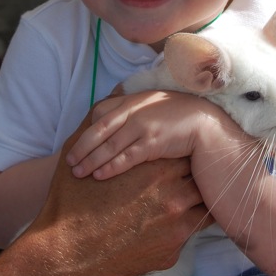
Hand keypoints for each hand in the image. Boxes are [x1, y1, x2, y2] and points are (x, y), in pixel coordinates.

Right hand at [30, 109, 212, 275]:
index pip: (188, 150)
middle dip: (194, 173)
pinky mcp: (173, 251)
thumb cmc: (72, 201)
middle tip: (190, 171)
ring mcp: (177, 225)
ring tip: (192, 193)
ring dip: (199, 197)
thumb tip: (116, 93)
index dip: (183, 149)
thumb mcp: (80, 153)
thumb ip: (102, 122)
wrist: (65, 252)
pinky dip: (194, 223)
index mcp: (157, 168)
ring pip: (203, 203)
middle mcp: (174, 195)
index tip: (180, 150)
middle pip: (200, 176)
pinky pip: (195, 232)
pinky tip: (184, 217)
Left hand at [65, 90, 212, 179]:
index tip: (77, 142)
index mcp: (134, 100)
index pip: (101, 112)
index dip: (86, 128)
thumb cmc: (181, 117)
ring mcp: (144, 126)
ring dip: (91, 160)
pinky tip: (99, 176)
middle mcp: (135, 110)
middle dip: (82, 147)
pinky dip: (110, 167)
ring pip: (109, 145)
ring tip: (78, 173)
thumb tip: (117, 114)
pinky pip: (126, 157)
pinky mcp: (153, 143)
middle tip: (69, 162)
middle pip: (99, 129)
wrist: (206, 124)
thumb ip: (136, 108)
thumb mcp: (156, 105)